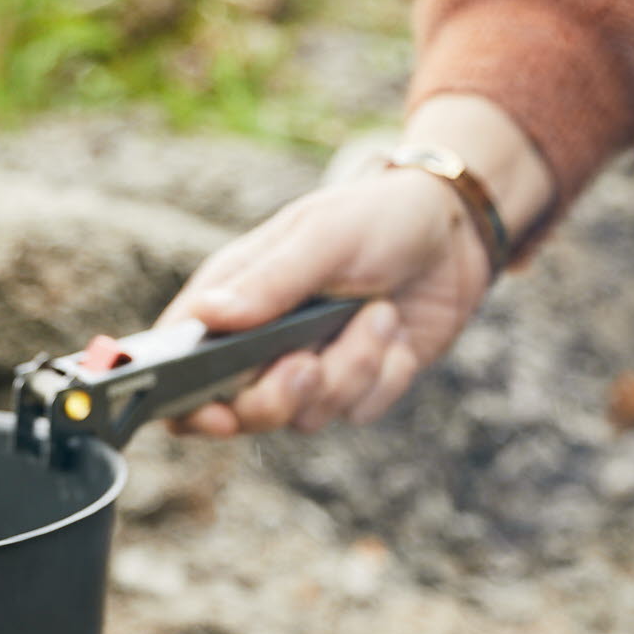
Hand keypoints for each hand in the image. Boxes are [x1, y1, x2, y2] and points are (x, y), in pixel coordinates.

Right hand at [157, 95, 553, 435]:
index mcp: (231, 299)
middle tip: (308, 364)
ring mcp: (308, 369)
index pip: (177, 364)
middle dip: (279, 397)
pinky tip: (395, 331)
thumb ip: (269, 281)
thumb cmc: (376, 217)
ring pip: (308, 415)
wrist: (455, 231)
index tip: (214, 412)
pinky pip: (359, 410)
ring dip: (351, 368)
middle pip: (241, 411)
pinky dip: (384, 375)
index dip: (182, 403)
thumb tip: (210, 316)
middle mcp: (260, 343)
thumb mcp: (321, 236)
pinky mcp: (355, 386)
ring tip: (378, 313)